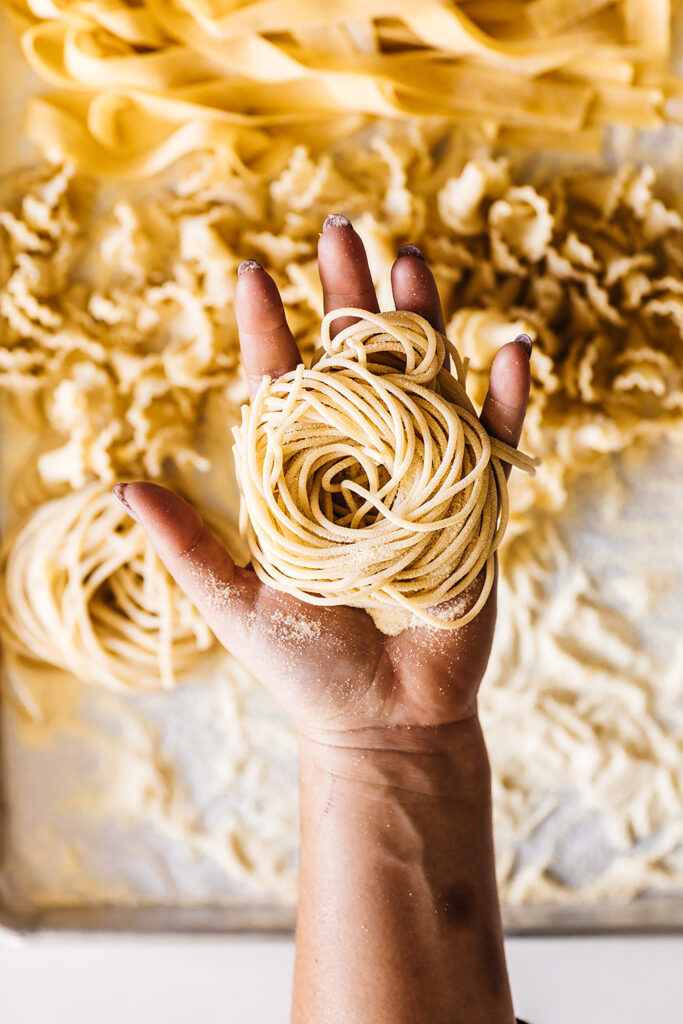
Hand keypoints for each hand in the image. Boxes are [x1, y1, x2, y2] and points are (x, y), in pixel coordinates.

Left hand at [116, 219, 529, 738]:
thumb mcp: (236, 601)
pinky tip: (509, 347)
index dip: (268, 331)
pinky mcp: (475, 505)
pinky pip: (495, 440)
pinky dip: (505, 397)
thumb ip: (187, 543)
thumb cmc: (306, 666)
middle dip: (349, 299)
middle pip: (356, 365)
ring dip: (423, 322)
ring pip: (424, 382)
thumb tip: (123, 485)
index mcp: (303, 478)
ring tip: (411, 259)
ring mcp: (421, 478)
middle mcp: (361, 465)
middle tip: (342, 231)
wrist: (383, 720)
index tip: (251, 273)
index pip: (284, 389)